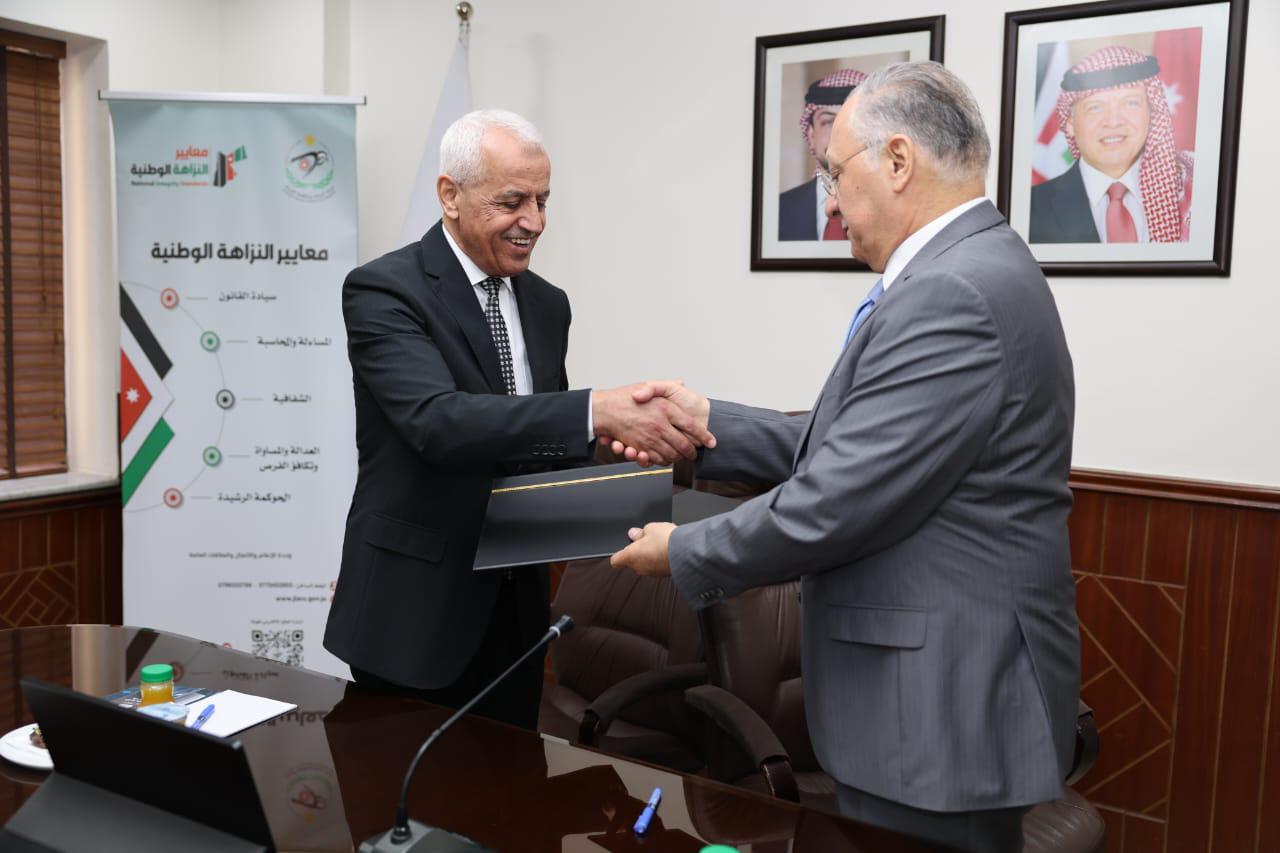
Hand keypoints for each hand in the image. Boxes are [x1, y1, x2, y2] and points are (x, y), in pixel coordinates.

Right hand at [592, 383, 714, 466]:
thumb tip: (681, 383)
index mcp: (666, 408)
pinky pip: (656, 459)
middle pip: (684, 445)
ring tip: (681, 456)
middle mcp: (660, 425)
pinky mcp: (640, 448)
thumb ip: (667, 385)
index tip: (711, 442)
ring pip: (672, 454)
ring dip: (678, 457)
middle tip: (695, 453)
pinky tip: (664, 458)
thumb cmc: (624, 397)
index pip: (691, 425)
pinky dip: (662, 461)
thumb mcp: (649, 384)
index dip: (704, 435)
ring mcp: (650, 438)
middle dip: (692, 452)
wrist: (602, 409)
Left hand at [610, 522, 674, 576]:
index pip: (615, 561)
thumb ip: (639, 532)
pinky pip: (656, 567)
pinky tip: (667, 550)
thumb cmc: (666, 541)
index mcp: (630, 556)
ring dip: (649, 556)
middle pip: (631, 562)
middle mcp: (639, 568)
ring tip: (659, 544)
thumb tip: (633, 534)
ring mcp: (651, 573)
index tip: (622, 549)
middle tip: (645, 541)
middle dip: (636, 552)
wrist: (686, 552)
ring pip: (644, 564)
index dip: (618, 555)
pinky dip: (659, 560)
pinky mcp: (663, 575)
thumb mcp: (650, 528)